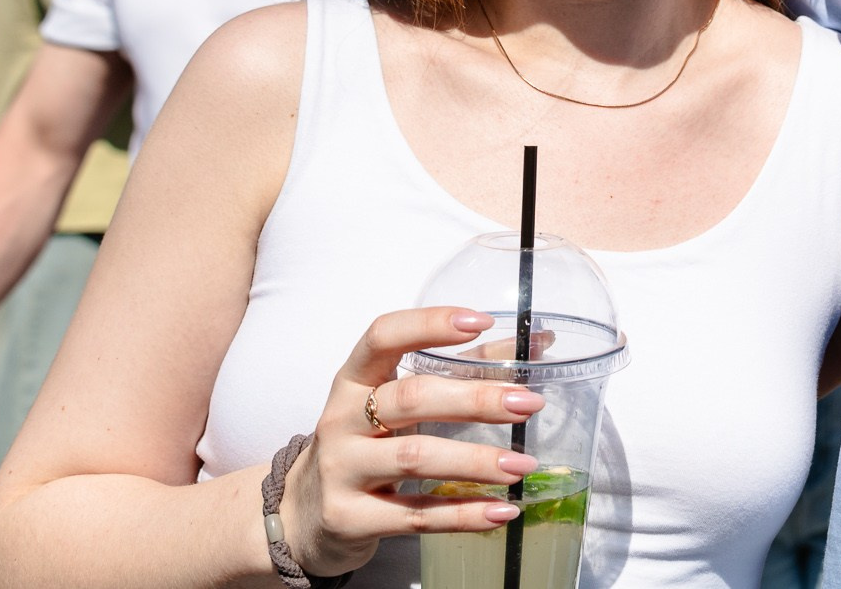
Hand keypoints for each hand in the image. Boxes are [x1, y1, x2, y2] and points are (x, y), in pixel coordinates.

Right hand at [274, 307, 553, 581]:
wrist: (302, 516)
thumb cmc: (363, 444)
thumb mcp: (395, 403)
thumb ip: (462, 370)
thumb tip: (538, 343)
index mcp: (353, 380)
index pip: (383, 336)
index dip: (429, 324)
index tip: (480, 320)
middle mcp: (341, 420)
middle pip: (410, 399)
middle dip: (475, 400)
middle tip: (529, 404)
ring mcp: (340, 471)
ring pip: (415, 458)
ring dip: (476, 461)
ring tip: (523, 465)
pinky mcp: (347, 519)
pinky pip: (414, 516)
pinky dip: (463, 514)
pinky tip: (501, 511)